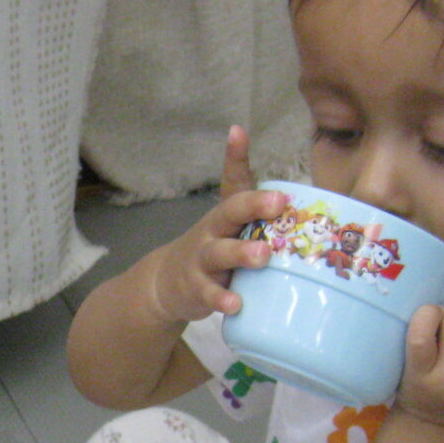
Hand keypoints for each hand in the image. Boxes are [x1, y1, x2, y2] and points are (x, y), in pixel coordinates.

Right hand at [138, 126, 285, 324]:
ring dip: (241, 252)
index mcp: (225, 215)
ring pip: (220, 253)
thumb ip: (248, 195)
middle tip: (277, 203)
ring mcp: (202, 261)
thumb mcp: (228, 222)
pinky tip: (237, 304)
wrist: (166, 283)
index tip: (248, 146)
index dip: (238, 161)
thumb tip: (247, 138)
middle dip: (253, 206)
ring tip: (262, 255)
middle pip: (229, 214)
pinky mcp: (196, 289)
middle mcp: (212, 232)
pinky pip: (210, 293)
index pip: (234, 185)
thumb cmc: (211, 247)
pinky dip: (222, 298)